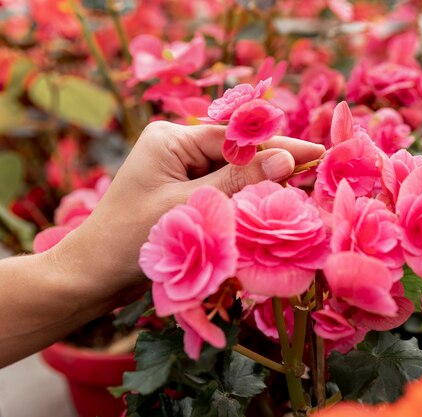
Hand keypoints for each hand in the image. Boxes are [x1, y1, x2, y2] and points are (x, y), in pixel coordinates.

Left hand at [46, 121, 324, 304]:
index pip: (237, 139)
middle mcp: (177, 149)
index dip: (279, 146)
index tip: (318, 152)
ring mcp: (180, 173)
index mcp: (172, 139)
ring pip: (233, 175)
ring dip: (259, 188)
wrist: (93, 277)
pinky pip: (222, 193)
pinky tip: (266, 210)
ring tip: (298, 196)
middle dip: (272, 167)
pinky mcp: (183, 196)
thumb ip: (239, 182)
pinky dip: (243, 204)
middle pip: (237, 154)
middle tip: (315, 176)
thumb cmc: (131, 239)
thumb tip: (287, 159)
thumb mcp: (189, 206)